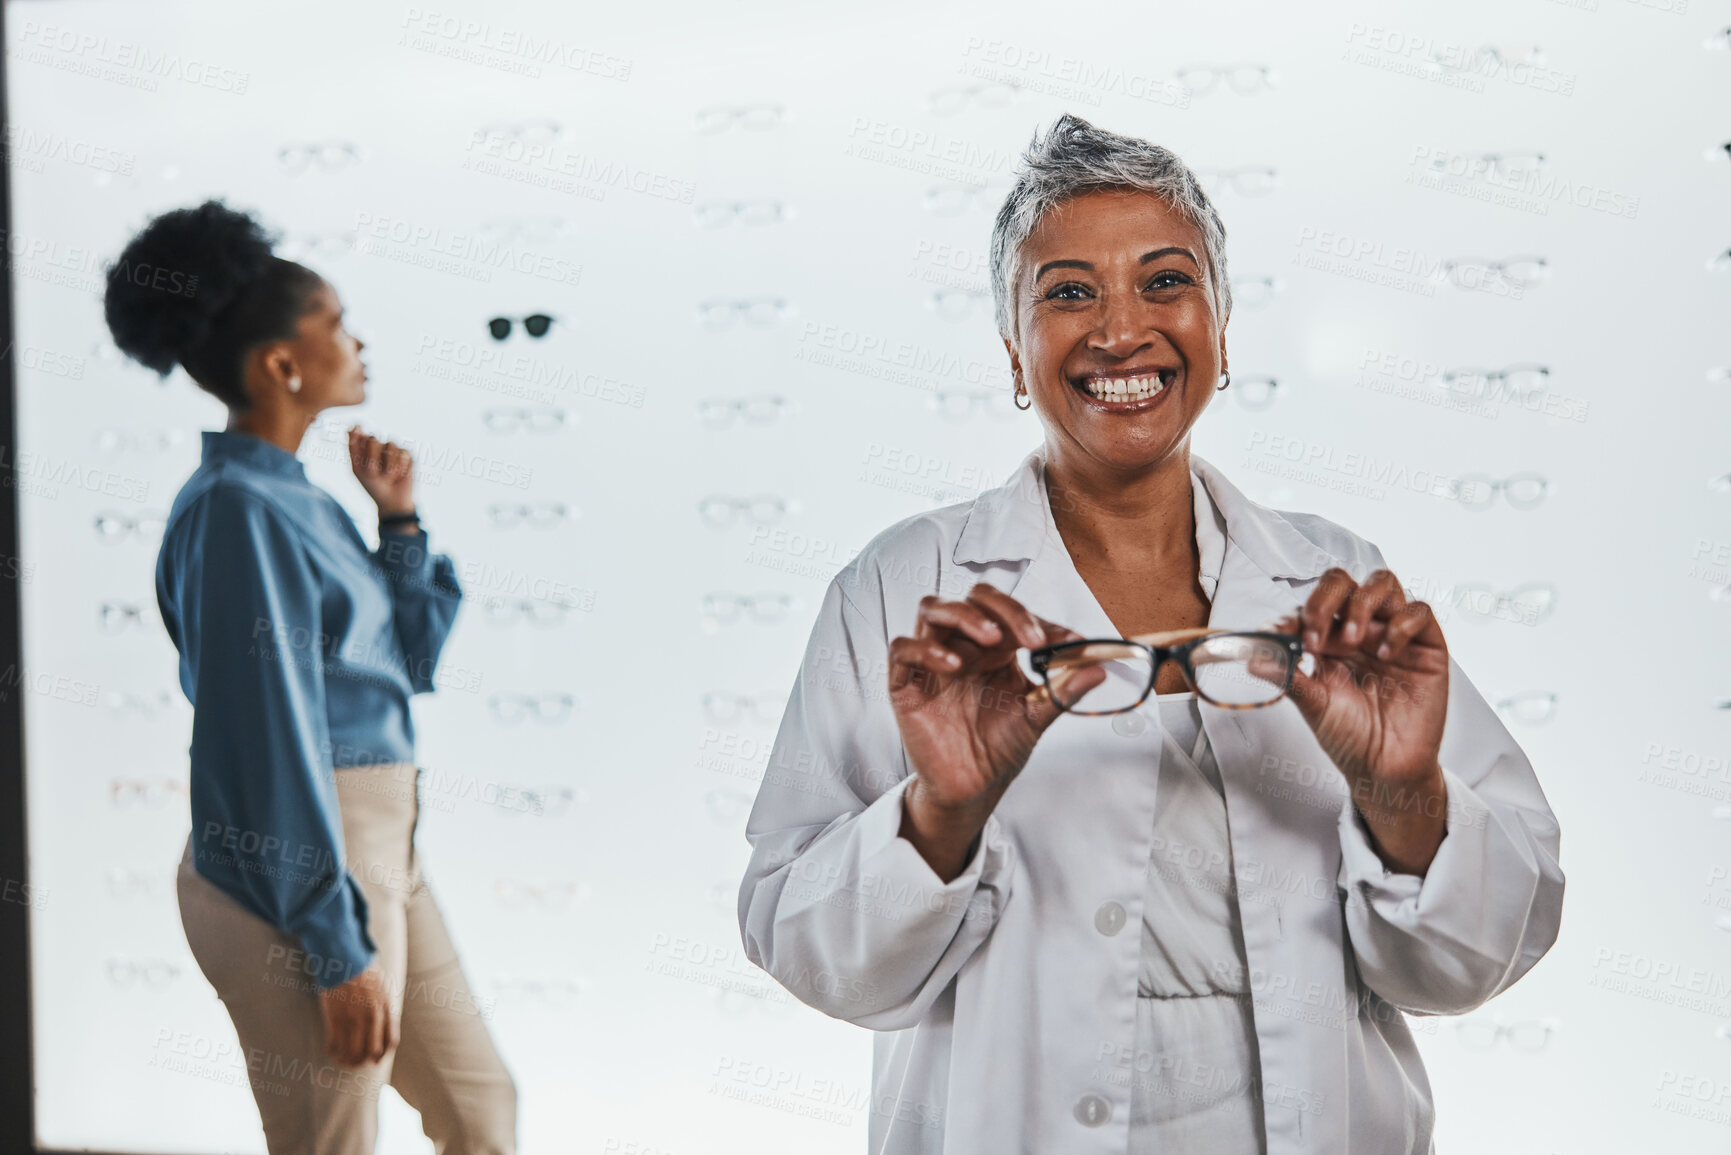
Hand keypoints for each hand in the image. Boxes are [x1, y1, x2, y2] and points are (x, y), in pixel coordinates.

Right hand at [318, 960, 396, 1066]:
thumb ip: (384, 1007)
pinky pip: (334, 1044)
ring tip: (341, 1060)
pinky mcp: (335, 1017)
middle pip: (371, 1051)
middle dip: (363, 1061)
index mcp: (386, 1008)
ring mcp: (353, 1018)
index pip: (390, 1041)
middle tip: (354, 1062)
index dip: (382, 1055)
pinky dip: (332, 1052)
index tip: (374, 1061)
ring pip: (352, 1052)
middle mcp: (372, 1017)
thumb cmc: (364, 971)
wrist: (346, 958)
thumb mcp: (382, 988)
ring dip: (346, 1061)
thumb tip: (383, 1025)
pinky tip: (330, 1051)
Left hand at [348, 426, 414, 516]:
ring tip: (388, 476)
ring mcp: (394, 450)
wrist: (392, 501)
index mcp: (364, 449)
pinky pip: (402, 453)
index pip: (358, 434)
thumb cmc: (373, 486)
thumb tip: (350, 428)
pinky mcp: (408, 455)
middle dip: (372, 457)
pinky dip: (400, 466)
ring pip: (389, 445)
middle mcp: (379, 446)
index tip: (356, 438)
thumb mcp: (358, 469)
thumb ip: (353, 448)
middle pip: (372, 439)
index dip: (357, 435)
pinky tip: (399, 474)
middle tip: (374, 471)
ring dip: (387, 464)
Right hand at [887, 583, 1096, 878]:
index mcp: (995, 648)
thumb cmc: (999, 748)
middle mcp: (963, 646)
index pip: (1012, 614)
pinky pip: (904, 649)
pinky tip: (953, 665)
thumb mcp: (1036, 716)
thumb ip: (1063, 690)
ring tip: (993, 639)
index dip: (1041, 621)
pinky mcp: (906, 683)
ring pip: (933, 609)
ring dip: (965, 616)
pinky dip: (926, 649)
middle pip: (974, 599)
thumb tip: (1098, 666)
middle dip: (1005, 609)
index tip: (1070, 641)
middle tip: (1032, 638)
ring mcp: (931, 661)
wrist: (972, 789)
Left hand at [1271, 566, 1450, 873]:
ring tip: (1349, 641)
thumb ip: (1288, 677)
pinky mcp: (1427, 647)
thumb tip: (1252, 659)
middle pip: (1342, 582)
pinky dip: (1400, 625)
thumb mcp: (1313, 705)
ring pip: (1382, 583)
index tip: (1278, 636)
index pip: (1310, 605)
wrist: (1384, 769)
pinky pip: (1420, 612)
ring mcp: (1393, 634)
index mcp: (1328, 639)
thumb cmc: (1349, 736)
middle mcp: (1360, 629)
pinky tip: (1386, 652)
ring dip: (1360, 604)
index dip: (1293, 615)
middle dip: (1323, 599)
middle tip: (1314, 636)